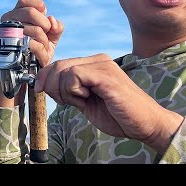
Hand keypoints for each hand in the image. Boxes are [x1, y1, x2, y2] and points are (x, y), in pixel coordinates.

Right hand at [0, 0, 63, 66]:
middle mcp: (10, 21)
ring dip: (44, 39)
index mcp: (17, 13)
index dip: (37, 4)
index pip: (24, 0)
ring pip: (34, 29)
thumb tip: (52, 21)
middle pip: (30, 12)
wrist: (34, 66)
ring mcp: (10, 35)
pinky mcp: (14, 48)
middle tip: (47, 31)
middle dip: (45, 23)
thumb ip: (56, 25)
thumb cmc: (42, 45)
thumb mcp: (52, 33)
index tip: (44, 12)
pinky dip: (42, 48)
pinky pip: (33, 44)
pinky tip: (40, 52)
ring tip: (43, 44)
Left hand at [35, 54, 182, 153]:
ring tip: (82, 101)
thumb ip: (69, 91)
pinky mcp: (106, 75)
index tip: (40, 90)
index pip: (59, 63)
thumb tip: (45, 85)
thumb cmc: (118, 115)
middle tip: (63, 101)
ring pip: (64, 70)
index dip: (45, 76)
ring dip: (65, 91)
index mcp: (93, 65)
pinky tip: (86, 99)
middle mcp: (98, 60)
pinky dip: (73, 90)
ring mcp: (103, 66)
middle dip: (51, 85)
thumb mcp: (85, 102)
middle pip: (58, 65)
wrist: (145, 124)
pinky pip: (74, 75)